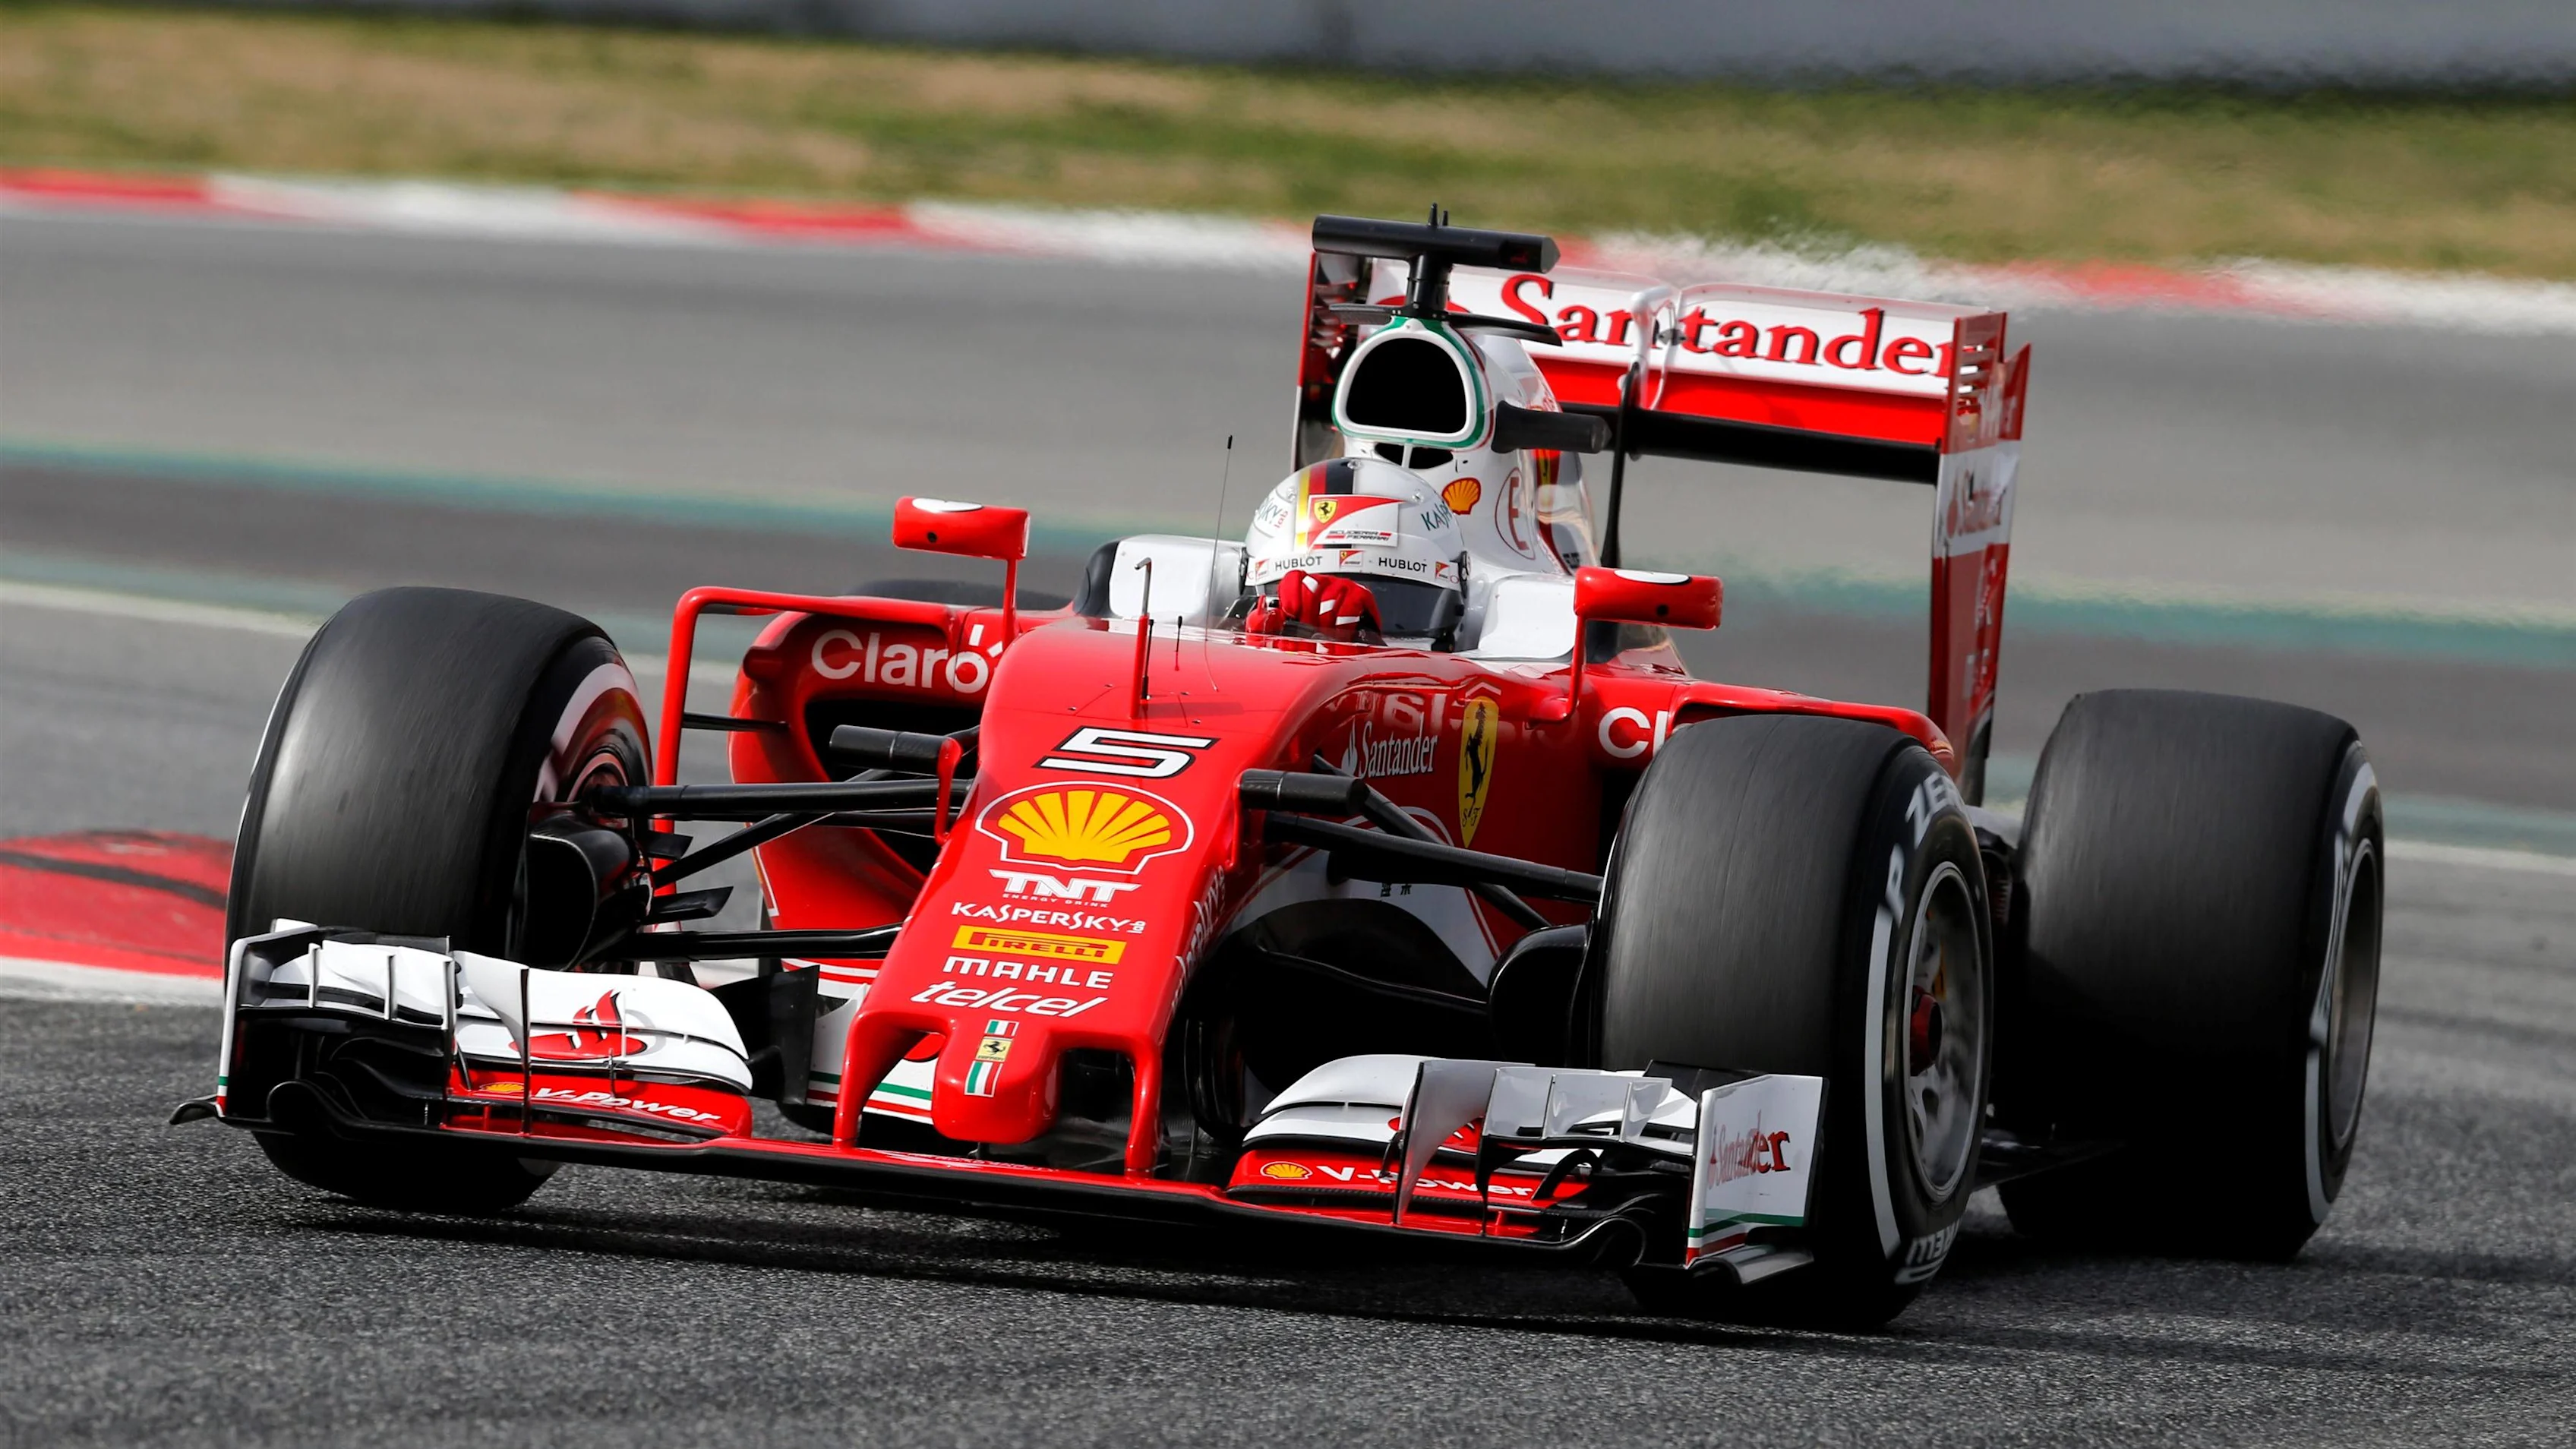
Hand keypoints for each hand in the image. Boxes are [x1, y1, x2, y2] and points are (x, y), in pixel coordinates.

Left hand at [1250, 570, 1378, 640]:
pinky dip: (1343, 622)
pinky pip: (1349, 604)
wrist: (1348, 661)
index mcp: (1301, 591)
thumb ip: (1263, 626)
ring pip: (1330, 596)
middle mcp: (1321, 584)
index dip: (1290, 594)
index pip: (1293, 577)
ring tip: (1324, 638)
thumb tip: (1263, 614)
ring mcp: (1342, 588)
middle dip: (1308, 614)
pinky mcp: (1361, 596)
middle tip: (1309, 631)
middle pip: (1310, 586)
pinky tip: (1340, 633)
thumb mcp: (1282, 639)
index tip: (1291, 612)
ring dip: (1325, 623)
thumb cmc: (1314, 648)